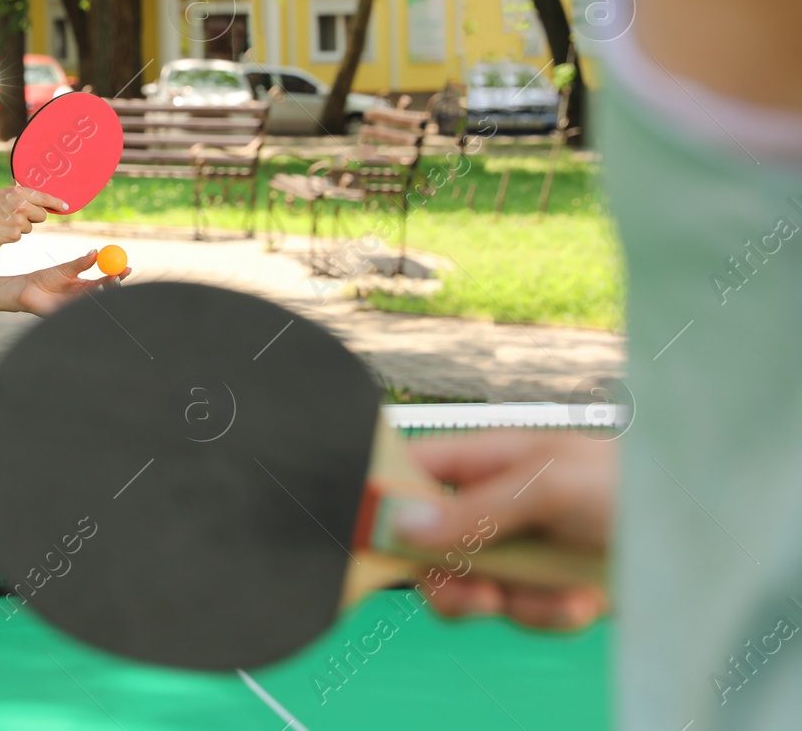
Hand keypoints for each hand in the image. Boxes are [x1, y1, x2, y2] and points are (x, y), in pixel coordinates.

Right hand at [0, 185, 64, 250]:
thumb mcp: (0, 194)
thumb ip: (17, 196)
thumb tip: (34, 199)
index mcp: (17, 192)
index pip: (44, 197)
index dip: (57, 203)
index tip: (65, 206)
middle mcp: (21, 205)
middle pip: (41, 215)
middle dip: (34, 217)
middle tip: (17, 216)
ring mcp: (18, 221)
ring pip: (30, 227)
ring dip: (21, 227)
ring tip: (2, 222)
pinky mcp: (14, 235)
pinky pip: (20, 235)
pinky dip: (12, 235)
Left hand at [11, 249, 131, 316]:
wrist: (26, 290)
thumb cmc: (44, 277)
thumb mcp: (65, 268)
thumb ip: (80, 263)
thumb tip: (96, 252)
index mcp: (85, 284)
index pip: (106, 280)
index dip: (117, 274)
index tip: (126, 267)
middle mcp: (84, 296)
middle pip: (106, 293)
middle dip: (115, 285)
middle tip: (118, 277)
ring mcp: (78, 306)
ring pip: (96, 303)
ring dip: (101, 294)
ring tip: (100, 285)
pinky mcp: (68, 315)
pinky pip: (83, 313)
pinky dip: (88, 307)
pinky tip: (88, 300)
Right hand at [396, 430, 615, 630]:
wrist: (700, 533)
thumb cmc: (634, 483)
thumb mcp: (550, 487)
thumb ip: (476, 507)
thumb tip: (407, 526)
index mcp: (488, 460)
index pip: (413, 471)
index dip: (387, 501)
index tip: (377, 540)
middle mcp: (496, 504)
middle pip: (433, 547)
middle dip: (454, 582)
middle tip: (483, 598)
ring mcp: (521, 547)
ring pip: (477, 589)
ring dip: (521, 605)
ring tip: (564, 599)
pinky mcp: (549, 585)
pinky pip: (524, 614)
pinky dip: (554, 616)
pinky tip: (587, 601)